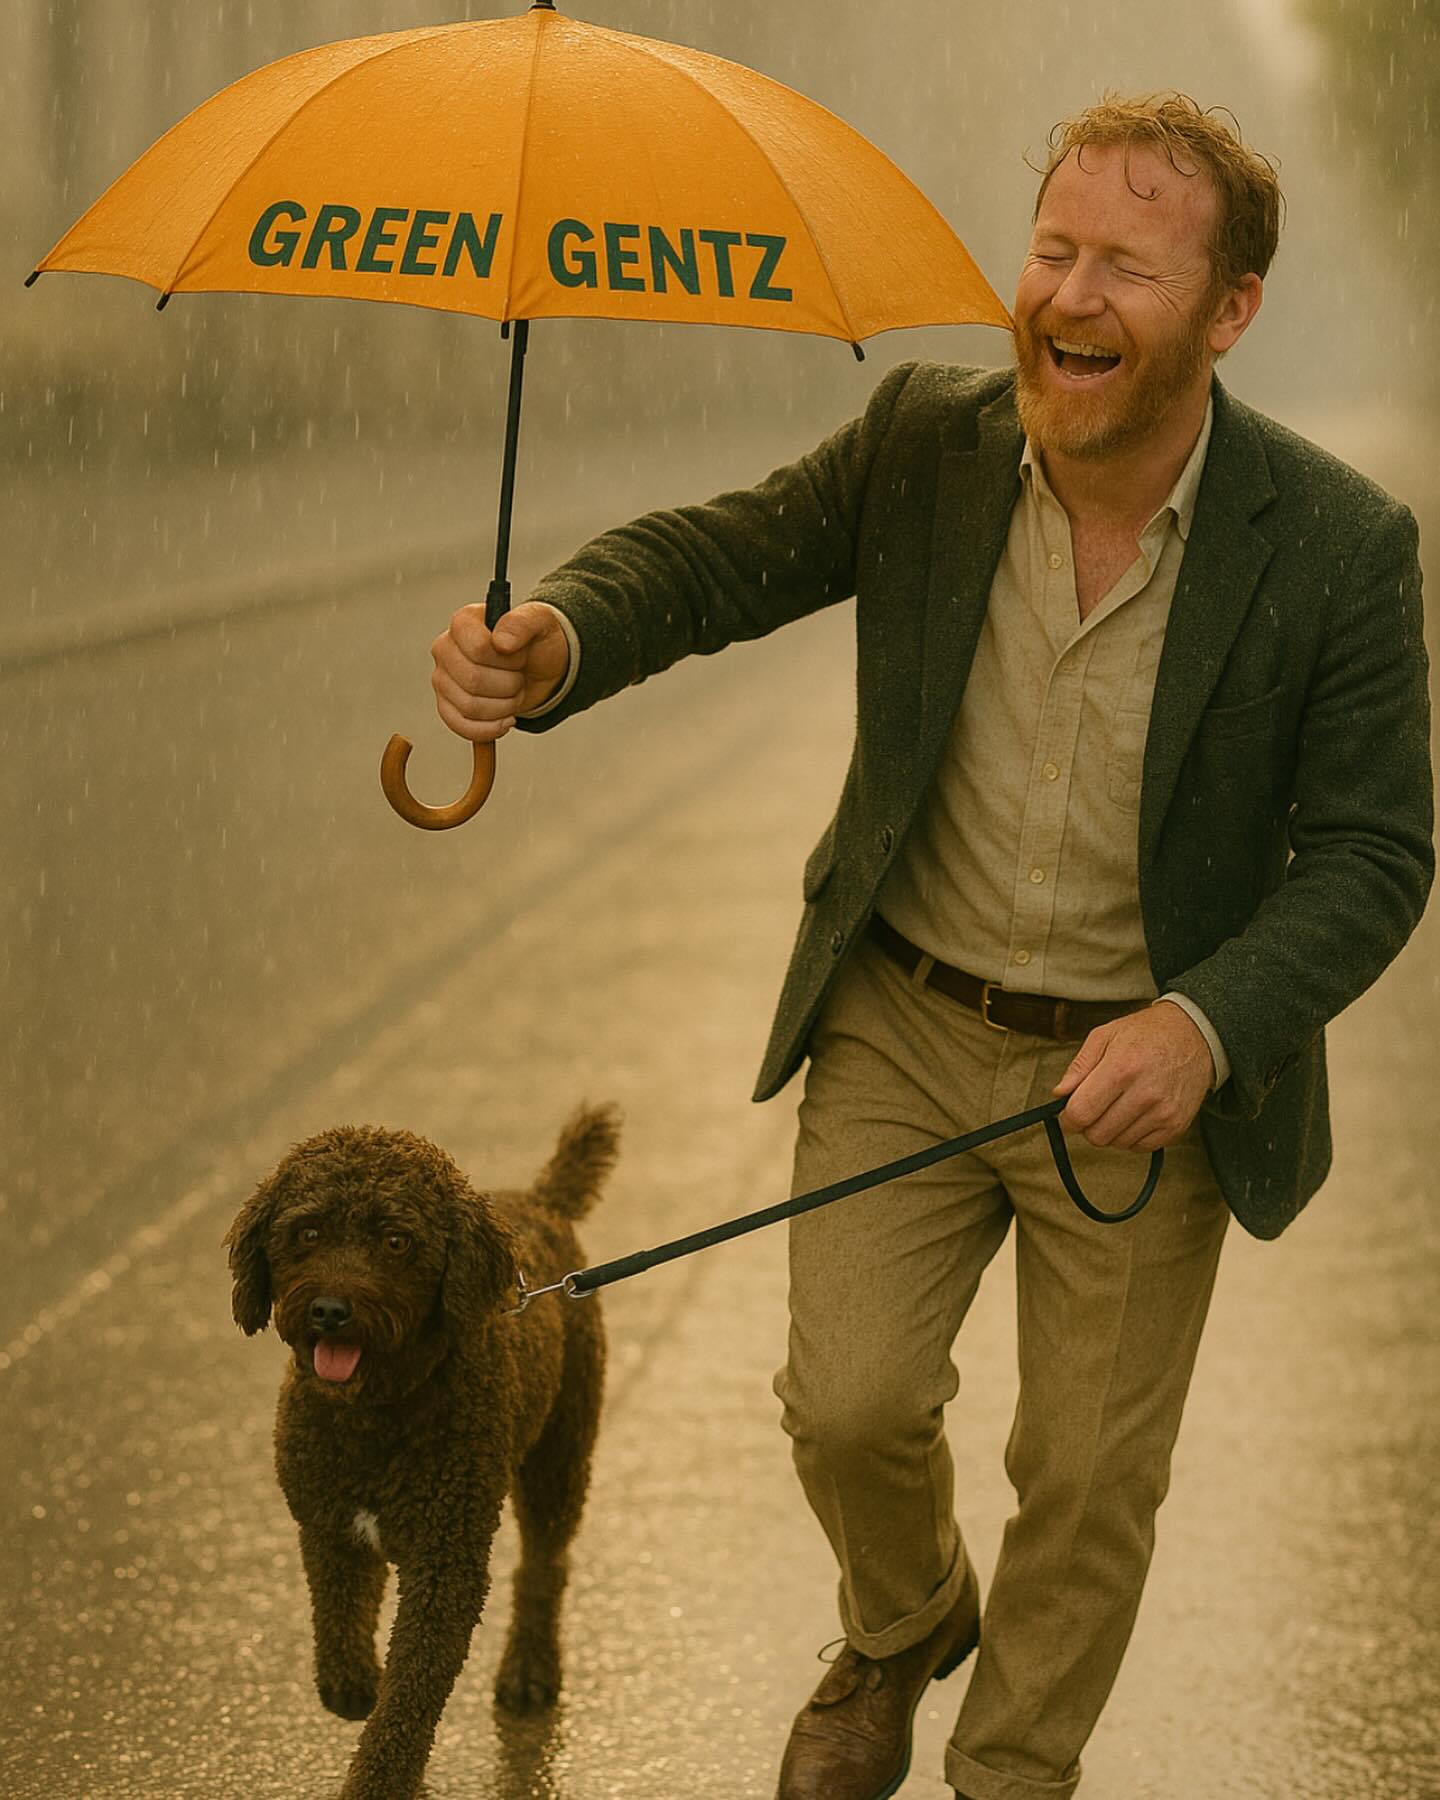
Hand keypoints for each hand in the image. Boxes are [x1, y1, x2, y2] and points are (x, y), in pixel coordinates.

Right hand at [430, 601, 569, 741]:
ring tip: (513, 694)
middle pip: (473, 681)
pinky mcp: (447, 706)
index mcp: (463, 622)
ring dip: (504, 707)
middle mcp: (446, 649)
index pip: (477, 648)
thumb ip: (522, 623)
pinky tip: (506, 719)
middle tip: (520, 678)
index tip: (520, 656)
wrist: (538, 668)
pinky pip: (462, 727)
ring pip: (470, 707)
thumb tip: (501, 642)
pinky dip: (490, 729)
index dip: (507, 660)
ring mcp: (443, 679)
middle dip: (509, 686)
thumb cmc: (535, 642)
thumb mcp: (540, 622)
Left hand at [1052, 1003, 1213, 1151]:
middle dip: (1088, 1125)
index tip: (1068, 1114)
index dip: (1067, 1118)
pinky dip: (1130, 1136)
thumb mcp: (1104, 1035)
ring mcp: (1163, 1113)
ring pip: (1117, 1143)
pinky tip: (1134, 1114)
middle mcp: (1144, 1094)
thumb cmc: (1147, 1033)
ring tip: (1119, 1104)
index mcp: (1121, 1069)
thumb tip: (1060, 1095)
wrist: (1194, 1035)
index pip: (1080, 1113)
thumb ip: (1078, 1066)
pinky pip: (1139, 1148)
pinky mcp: (1176, 1126)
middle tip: (1095, 1106)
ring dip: (1110, 1130)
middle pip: (1097, 1134)